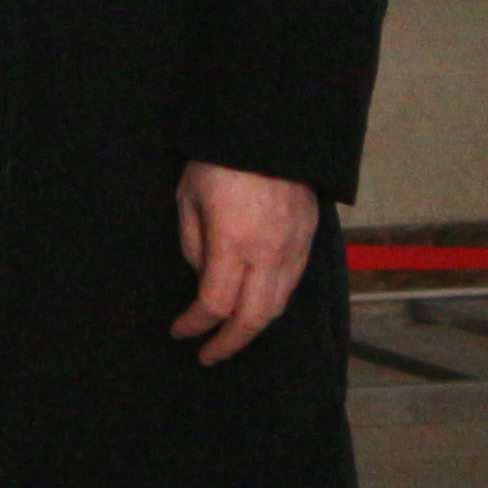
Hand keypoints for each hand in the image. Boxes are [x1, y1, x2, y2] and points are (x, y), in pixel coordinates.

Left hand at [173, 162, 322, 364]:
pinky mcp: (309, 242)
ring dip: (253, 328)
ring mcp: (293, 250)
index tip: (179, 332)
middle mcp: (268, 253)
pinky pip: (292, 286)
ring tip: (230, 337)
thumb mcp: (188, 197)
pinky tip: (256, 308)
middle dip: (228, 343)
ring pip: (277, 306)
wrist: (271, 133)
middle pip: (253, 318)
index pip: (214, 303)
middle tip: (207, 355)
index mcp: (232, 242)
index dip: (195, 324)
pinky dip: (272, 305)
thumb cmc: (219, 161)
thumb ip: (193, 243)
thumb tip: (201, 277)